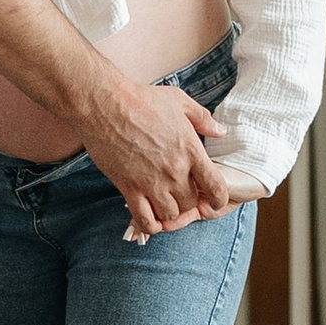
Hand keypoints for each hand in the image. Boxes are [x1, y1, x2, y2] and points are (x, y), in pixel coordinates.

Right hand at [80, 75, 232, 236]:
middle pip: (191, 203)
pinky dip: (151, 225)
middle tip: (178, 194)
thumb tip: (220, 130)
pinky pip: (146, 221)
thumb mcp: (179, 102)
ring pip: (170, 215)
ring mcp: (152, 182)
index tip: (214, 199)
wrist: (104, 104)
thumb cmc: (141, 99)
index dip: (219, 198)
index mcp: (191, 150)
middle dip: (188, 202)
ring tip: (162, 203)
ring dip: (168, 212)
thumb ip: (203, 119)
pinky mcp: (129, 188)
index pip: (216, 187)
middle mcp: (175, 171)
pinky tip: (150, 218)